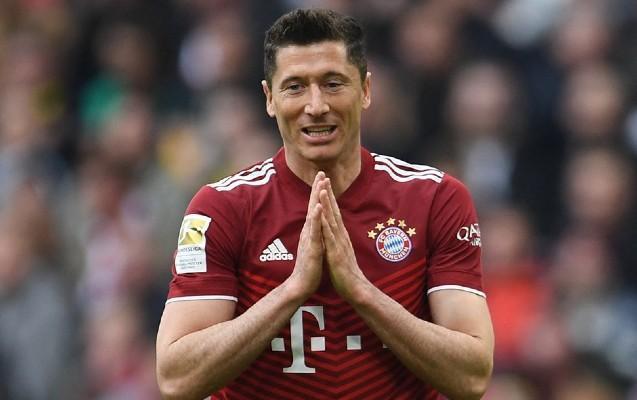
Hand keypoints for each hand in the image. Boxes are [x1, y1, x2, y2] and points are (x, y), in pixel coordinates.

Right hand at [288, 171, 326, 297]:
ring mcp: (309, 237)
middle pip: (313, 205)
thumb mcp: (314, 246)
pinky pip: (314, 229)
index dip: (319, 193)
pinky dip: (316, 217)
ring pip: (313, 214)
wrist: (301, 284)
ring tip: (320, 183)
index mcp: (312, 230)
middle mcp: (309, 230)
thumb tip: (318, 225)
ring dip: (316, 198)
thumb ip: (315, 234)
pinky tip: (318, 206)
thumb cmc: (309, 267)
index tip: (323, 178)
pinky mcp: (312, 246)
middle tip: (321, 172)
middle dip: (317, 188)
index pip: (315, 207)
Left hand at [319, 179, 368, 300]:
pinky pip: (330, 236)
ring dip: (327, 204)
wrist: (355, 289)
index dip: (329, 198)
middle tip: (324, 177)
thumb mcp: (340, 252)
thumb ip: (337, 241)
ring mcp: (339, 243)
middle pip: (334, 211)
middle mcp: (341, 236)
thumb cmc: (346, 272)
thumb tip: (333, 233)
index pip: (334, 213)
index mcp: (340, 236)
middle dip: (329, 193)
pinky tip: (322, 214)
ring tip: (323, 188)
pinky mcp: (336, 252)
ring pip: (332, 220)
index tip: (324, 183)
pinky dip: (325, 223)